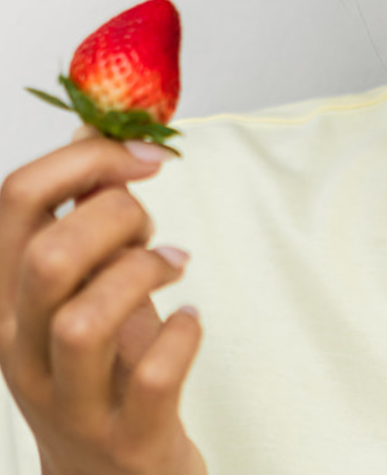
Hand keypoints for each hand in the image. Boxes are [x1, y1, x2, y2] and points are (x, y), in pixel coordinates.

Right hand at [0, 134, 205, 474]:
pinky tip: (192, 316)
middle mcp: (22, 349)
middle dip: (116, 216)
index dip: (87, 157)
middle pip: (47, 256)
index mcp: (7, 297)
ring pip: (83, 321)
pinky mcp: (127, 437)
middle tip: (153, 227)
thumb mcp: (87, 281)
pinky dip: (185, 333)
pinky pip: (153, 377)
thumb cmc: (106, 364)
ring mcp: (70, 401)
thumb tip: (93, 125)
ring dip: (143, 273)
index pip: (12, 200)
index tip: (147, 156)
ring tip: (173, 265)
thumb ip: (84, 211)